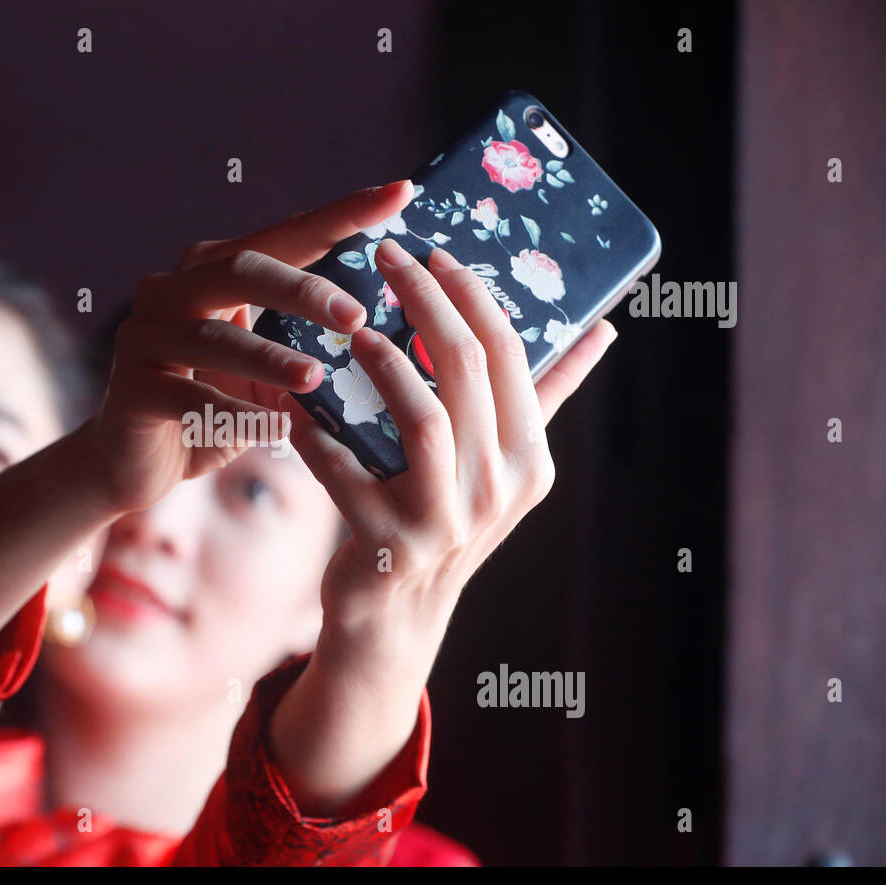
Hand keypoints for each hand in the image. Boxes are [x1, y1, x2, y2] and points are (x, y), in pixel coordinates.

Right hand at [87, 180, 415, 513]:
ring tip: (316, 379)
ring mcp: (144, 335)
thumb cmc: (214, 408)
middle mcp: (172, 289)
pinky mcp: (131, 388)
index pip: (286, 235)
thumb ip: (304, 339)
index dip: (342, 213)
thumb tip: (386, 322)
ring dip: (269, 358)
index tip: (401, 193)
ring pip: (213, 337)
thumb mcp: (263, 368)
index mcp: (211, 271)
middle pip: (240, 269)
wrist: (136, 464)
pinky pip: (190, 398)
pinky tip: (274, 430)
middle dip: (302, 289)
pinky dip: (236, 414)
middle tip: (355, 315)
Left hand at [269, 237, 616, 812]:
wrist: (396, 618)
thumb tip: (604, 331)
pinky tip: (296, 411)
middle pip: (466, 370)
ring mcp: (446, 522)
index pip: (509, 353)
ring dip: (381, 363)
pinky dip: (317, 437)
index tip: (432, 251)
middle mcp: (499, 489)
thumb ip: (546, 397)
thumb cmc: (444, 520)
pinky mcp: (387, 545)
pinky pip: (346, 473)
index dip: (470, 293)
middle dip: (423, 300)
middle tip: (387, 257)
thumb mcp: (502, 465)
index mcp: (530, 460)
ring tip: (352, 329)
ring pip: (420, 417)